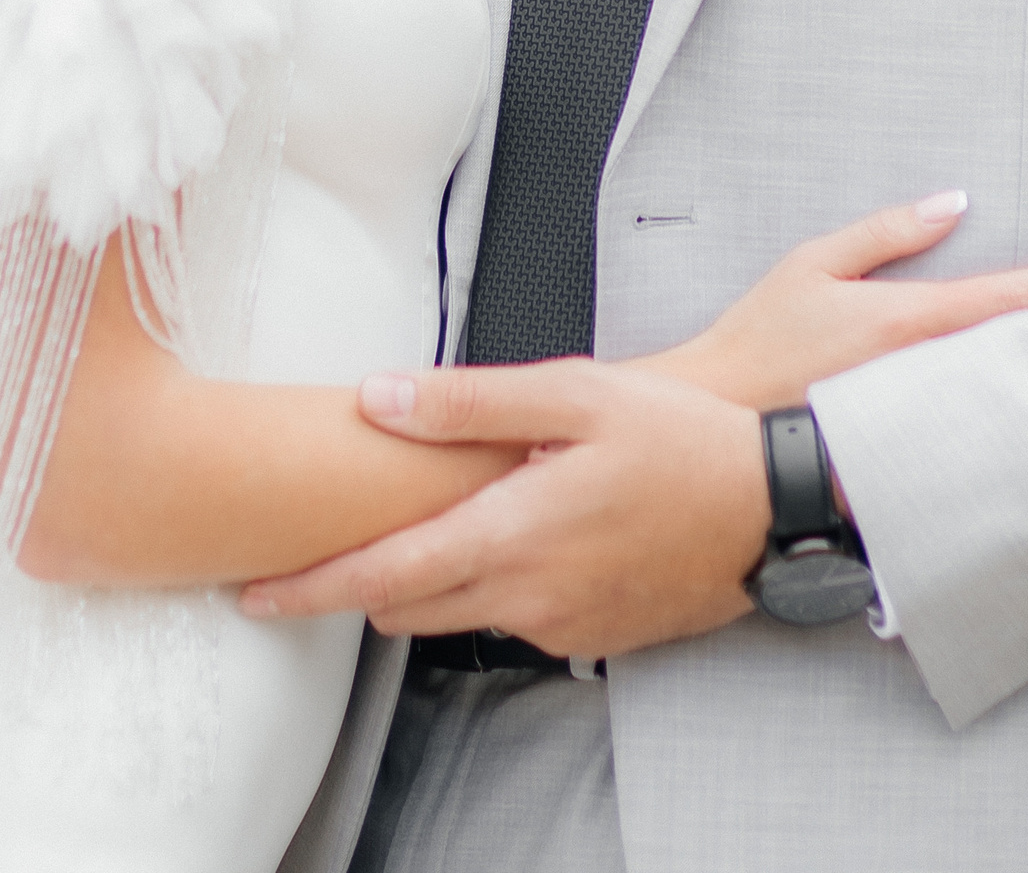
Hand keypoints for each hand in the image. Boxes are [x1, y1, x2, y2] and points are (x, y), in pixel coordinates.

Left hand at [238, 358, 764, 658]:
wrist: (773, 506)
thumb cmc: (678, 439)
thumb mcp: (573, 393)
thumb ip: (467, 401)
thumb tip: (376, 398)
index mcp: (509, 535)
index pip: (382, 579)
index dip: (309, 592)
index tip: (254, 594)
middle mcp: (528, 596)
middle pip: (407, 608)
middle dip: (359, 583)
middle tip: (323, 542)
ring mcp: (562, 624)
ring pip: (459, 615)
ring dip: (426, 583)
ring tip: (424, 521)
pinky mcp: (595, 635)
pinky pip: (518, 617)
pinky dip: (494, 583)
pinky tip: (516, 531)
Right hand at [651, 192, 1027, 408]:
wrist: (720, 422)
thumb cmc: (760, 340)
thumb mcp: (813, 263)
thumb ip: (886, 231)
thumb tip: (950, 204)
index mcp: (907, 319)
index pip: (1008, 298)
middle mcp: (926, 375)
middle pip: (1022, 353)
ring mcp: (923, 425)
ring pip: (1006, 399)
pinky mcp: (911, 462)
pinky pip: (974, 440)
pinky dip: (1010, 425)